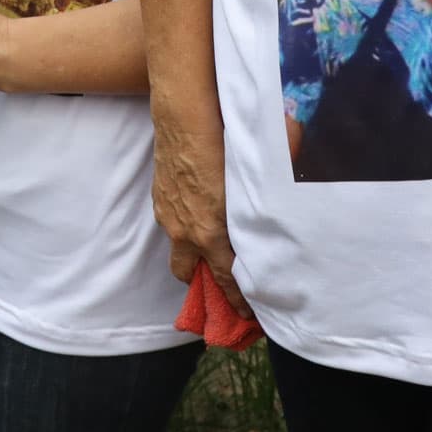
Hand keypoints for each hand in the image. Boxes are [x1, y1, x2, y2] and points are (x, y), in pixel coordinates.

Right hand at [151, 119, 249, 320]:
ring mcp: (168, 215)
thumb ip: (255, 213)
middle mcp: (186, 231)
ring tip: (209, 244)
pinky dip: (184, 225)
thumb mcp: (247, 186)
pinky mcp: (159, 198)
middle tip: (222, 280)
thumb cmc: (224, 144)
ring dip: (192, 252)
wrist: (185, 116)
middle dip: (204, 282)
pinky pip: (171, 222)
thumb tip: (272, 223)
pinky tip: (197, 210)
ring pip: (178, 247)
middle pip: (189, 274)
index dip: (237, 301)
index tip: (247, 315)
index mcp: (212, 232)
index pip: (226, 280)